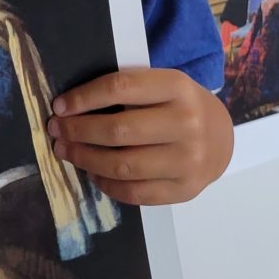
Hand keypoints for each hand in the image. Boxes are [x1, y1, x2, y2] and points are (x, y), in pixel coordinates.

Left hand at [48, 68, 232, 204]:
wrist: (222, 137)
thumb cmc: (179, 105)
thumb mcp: (162, 84)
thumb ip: (129, 90)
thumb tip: (72, 105)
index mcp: (177, 86)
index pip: (121, 88)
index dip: (84, 97)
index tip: (59, 105)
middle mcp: (186, 122)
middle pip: (118, 130)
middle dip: (78, 131)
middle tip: (56, 130)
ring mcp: (188, 160)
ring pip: (123, 165)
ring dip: (86, 159)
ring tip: (66, 151)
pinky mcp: (185, 190)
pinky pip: (136, 193)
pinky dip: (108, 185)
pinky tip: (93, 174)